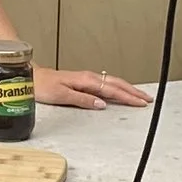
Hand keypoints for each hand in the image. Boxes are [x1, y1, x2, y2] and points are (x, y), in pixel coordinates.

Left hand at [34, 65, 151, 110]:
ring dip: (128, 89)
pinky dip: (118, 88)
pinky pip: (106, 84)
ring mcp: (88, 79)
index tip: (141, 102)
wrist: (33, 78)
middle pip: (117, 84)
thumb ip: (83, 99)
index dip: (128, 96)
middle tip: (148, 99)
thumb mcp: (62, 96)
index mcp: (86, 80)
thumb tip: (102, 104)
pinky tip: (121, 92)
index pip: (113, 89)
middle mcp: (89, 78)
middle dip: (134, 91)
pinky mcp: (84, 82)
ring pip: (113, 83)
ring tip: (140, 96)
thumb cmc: (44, 86)